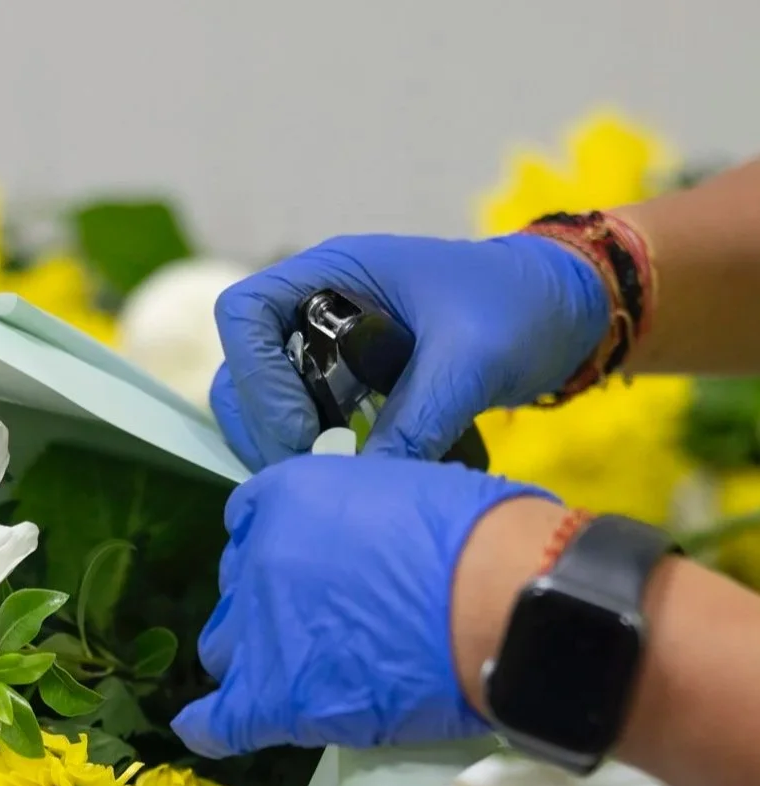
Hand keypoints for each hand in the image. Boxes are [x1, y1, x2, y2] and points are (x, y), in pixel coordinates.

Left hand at [172, 456, 552, 756]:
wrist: (504, 603)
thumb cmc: (484, 538)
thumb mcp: (411, 488)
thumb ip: (366, 513)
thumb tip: (372, 537)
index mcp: (291, 496)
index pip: (249, 518)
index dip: (274, 542)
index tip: (303, 559)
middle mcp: (258, 558)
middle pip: (238, 587)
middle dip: (268, 602)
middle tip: (322, 621)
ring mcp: (259, 631)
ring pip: (226, 648)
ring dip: (253, 658)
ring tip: (300, 674)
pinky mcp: (273, 698)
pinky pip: (218, 721)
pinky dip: (208, 726)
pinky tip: (207, 728)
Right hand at [209, 234, 608, 469]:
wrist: (569, 311)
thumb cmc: (521, 305)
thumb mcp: (471, 360)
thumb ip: (417, 419)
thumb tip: (363, 486)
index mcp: (332, 273)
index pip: (244, 314)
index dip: (258, 375)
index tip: (305, 429)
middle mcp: (315, 307)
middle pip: (243, 367)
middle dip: (263, 424)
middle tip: (308, 473)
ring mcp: (326, 346)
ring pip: (263, 400)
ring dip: (277, 444)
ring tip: (323, 482)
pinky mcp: (346, 383)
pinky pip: (300, 419)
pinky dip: (307, 453)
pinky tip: (342, 478)